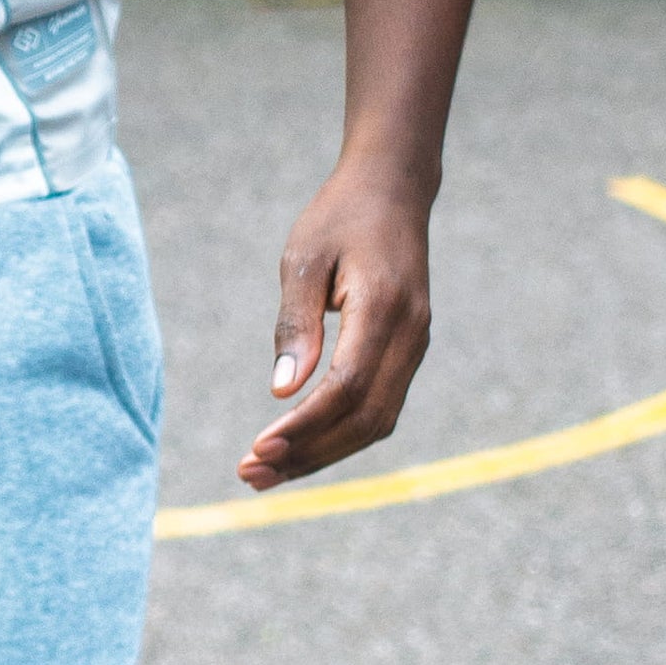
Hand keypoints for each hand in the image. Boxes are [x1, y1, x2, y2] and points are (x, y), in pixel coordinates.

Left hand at [238, 158, 434, 491]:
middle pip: (365, 418)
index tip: (258, 448)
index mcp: (385, 306)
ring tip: (267, 473)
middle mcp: (410, 334)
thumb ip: (295, 325)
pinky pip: (379, 407)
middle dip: (308, 454)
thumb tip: (282, 392)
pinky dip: (340, 435)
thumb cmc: (340, 217)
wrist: (394, 188)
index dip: (304, 426)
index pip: (347, 387)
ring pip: (376, 422)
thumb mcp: (303, 260)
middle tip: (250, 476)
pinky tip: (300, 447)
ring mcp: (415, 346)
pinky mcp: (408, 352)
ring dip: (322, 453)